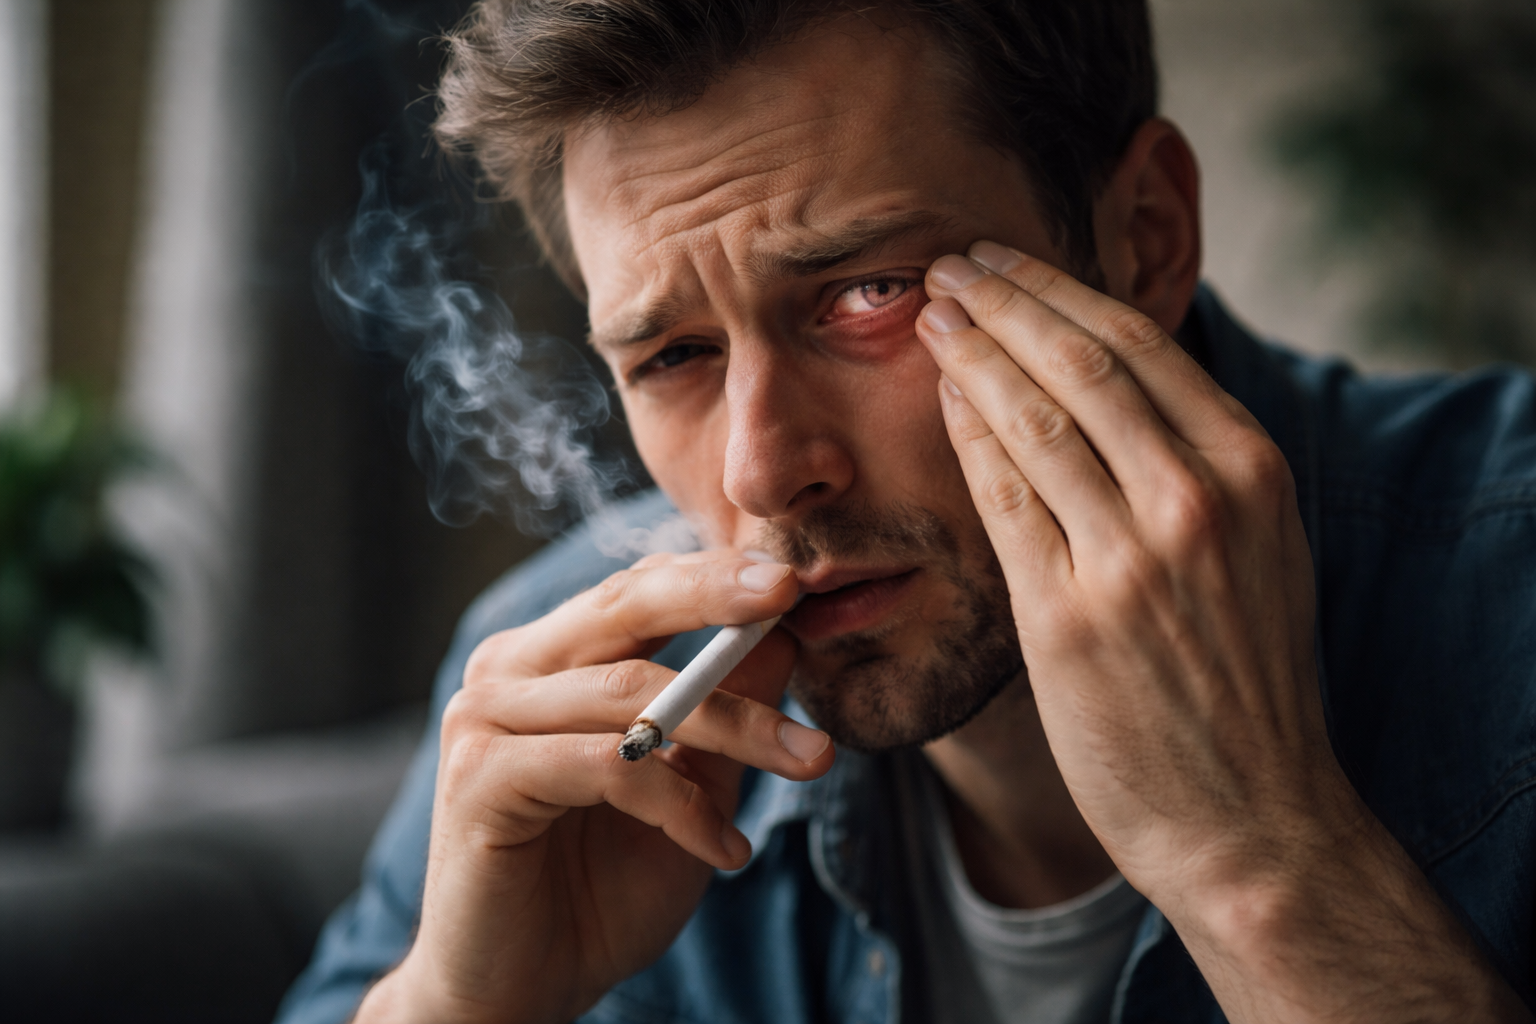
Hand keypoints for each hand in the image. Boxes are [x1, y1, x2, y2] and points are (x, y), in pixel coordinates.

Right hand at [355, 551, 831, 1023]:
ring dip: (737, 726)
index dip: (715, 575)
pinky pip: (610, 766)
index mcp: (549, 658)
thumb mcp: (690, 788)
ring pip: (632, 691)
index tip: (796, 577)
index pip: (637, 589)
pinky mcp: (481, 777)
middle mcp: (508, 671)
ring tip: (810, 760)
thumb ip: (724, 710)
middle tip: (790, 593)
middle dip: (717, 596)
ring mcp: (484, 718)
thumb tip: (787, 633)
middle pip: (624, 606)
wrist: (519, 992)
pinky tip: (726, 849)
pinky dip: (682, 805)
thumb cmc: (600, 888)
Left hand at [916, 243, 1529, 1021]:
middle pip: (1079, 361)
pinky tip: (941, 399)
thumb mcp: (1257, 551)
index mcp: (1251, 470)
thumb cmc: (1242, 683)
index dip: (1058, 290)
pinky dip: (967, 436)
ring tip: (932, 313)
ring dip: (973, 352)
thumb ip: (1200, 467)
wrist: (1249, 817)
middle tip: (950, 264)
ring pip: (1033, 415)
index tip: (1007, 262)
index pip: (1139, 344)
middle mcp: (1198, 498)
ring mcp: (1132, 555)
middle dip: (1003, 299)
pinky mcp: (1068, 614)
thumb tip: (1112, 385)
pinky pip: (1002, 497)